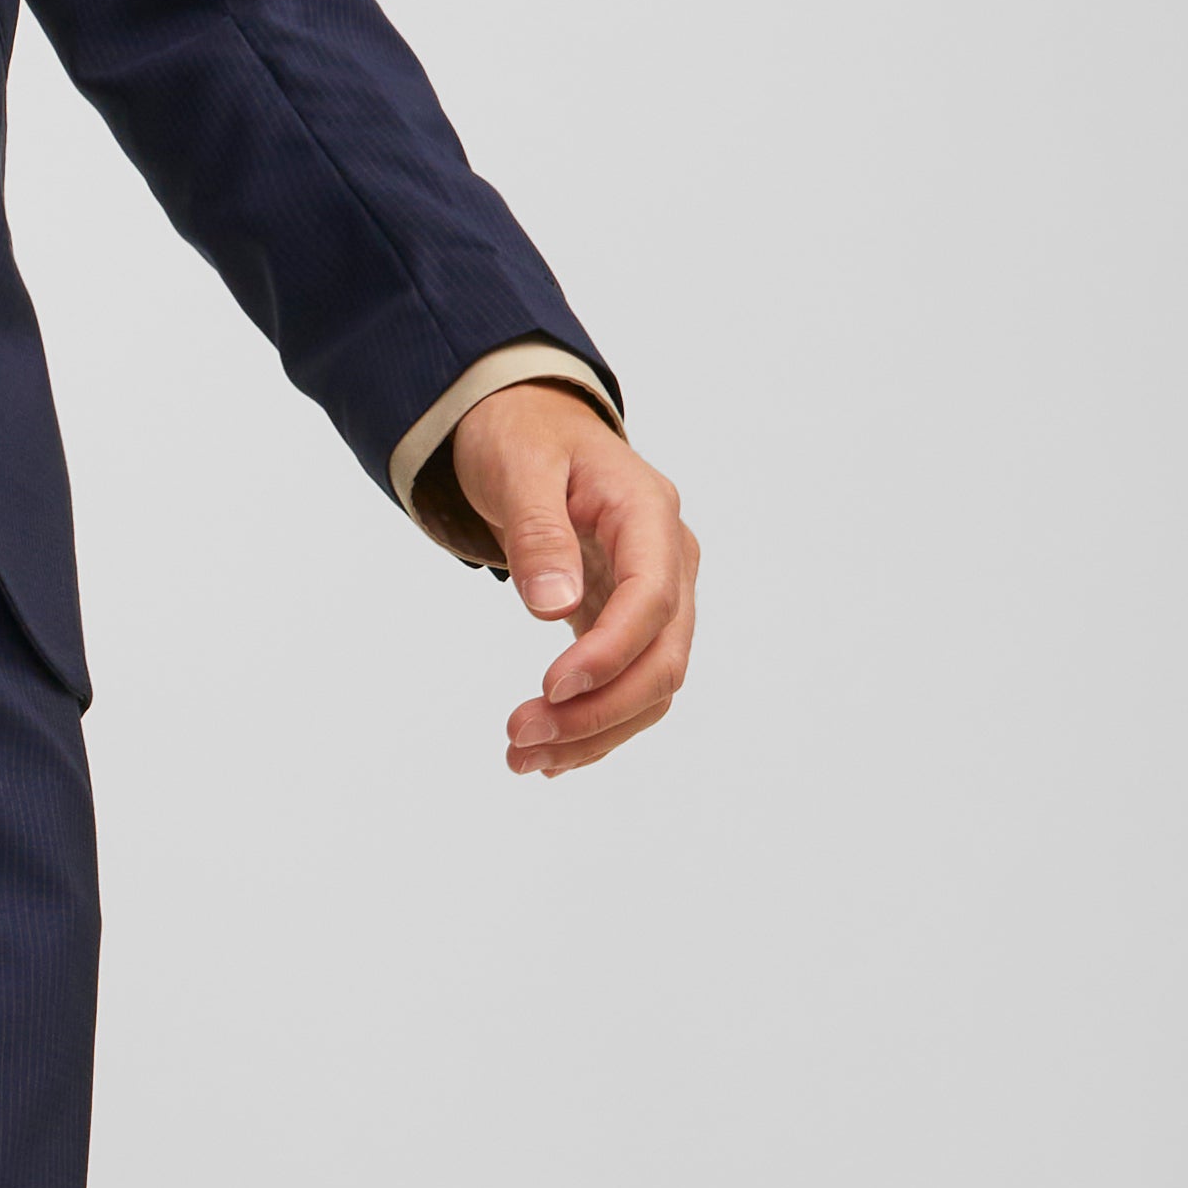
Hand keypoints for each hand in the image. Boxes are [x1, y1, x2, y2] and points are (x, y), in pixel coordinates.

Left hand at [453, 386, 697, 777]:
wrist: (530, 428)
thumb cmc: (524, 437)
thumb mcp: (520, 466)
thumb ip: (537, 531)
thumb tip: (552, 604)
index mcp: (648, 513)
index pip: (652, 598)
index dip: (609, 653)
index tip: (551, 689)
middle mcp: (667, 559)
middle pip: (663, 656)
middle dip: (598, 709)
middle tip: (520, 737)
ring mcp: (656, 594)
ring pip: (652, 684)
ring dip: (595, 731)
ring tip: (523, 758)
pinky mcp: (630, 620)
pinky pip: (630, 684)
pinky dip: (596, 725)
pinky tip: (549, 756)